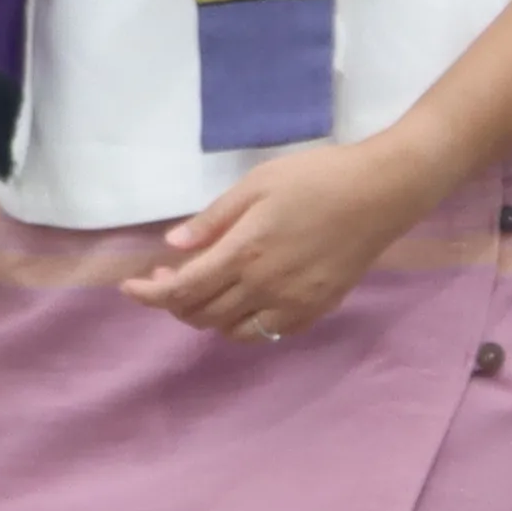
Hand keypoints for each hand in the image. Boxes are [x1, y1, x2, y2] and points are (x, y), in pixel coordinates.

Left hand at [125, 132, 448, 343]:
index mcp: (245, 254)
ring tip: (201, 289)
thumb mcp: (255, 185)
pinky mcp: (318, 309)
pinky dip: (243, 324)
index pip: (182, 289)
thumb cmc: (316, 178)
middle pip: (202, 314)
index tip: (129, 286)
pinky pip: (269, 332)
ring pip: (233, 330)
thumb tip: (174, 247)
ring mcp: (295, 303)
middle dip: (173, 302)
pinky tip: (240, 301)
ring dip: (206, 316)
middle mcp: (267, 287)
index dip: (150, 293)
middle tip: (166, 276)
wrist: (382, 192)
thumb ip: (212, 220)